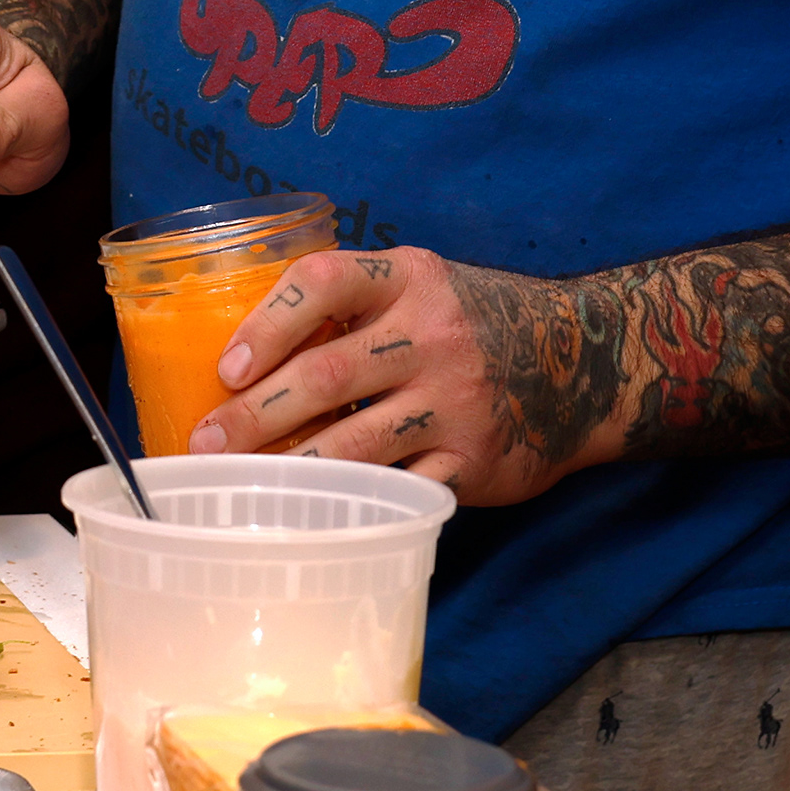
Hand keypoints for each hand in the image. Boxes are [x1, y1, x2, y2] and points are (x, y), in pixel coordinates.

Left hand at [188, 246, 600, 506]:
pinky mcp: (474, 460)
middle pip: (326, 374)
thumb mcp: (423, 285)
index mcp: (411, 277)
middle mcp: (434, 333)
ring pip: (354, 443)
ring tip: (242, 487)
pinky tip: (312, 513)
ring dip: (288, 468)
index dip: (268, 324)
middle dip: (254, 413)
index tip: (225, 366)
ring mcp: (455, 400)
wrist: (584, 361)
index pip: (325, 282)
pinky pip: (399, 487)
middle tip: (205, 443)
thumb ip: (355, 304)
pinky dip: (351, 502)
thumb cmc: (476, 321)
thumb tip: (247, 352)